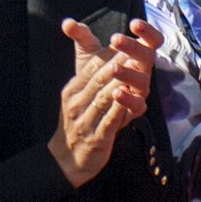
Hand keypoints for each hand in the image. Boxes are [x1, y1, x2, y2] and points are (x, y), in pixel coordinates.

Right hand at [49, 17, 162, 185]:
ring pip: (104, 98)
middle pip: (98, 80)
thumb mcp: (79, 99)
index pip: (90, 68)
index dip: (108, 54)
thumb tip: (109, 59)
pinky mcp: (96, 138)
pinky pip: (109, 120)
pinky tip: (132, 99)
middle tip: (135, 50)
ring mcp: (85, 121)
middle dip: (117, 64)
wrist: (65, 159)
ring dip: (119, 83)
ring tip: (134, 70)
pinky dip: (121, 108)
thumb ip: (92, 80)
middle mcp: (76, 103)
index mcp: (72, 91)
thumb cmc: (78, 125)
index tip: (126, 42)